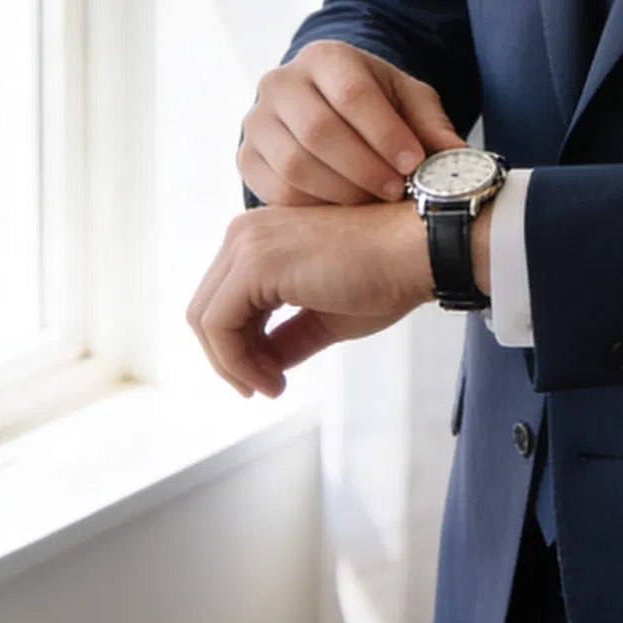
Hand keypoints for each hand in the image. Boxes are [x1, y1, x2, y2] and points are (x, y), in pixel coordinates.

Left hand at [186, 199, 432, 398]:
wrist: (417, 252)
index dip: (236, 349)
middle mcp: (244, 234)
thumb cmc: (384, 277)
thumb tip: (260, 369)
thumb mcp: (323, 317)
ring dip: (233, 365)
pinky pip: (218, 325)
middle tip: (266, 388)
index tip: (269, 379)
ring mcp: (246, 244)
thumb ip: (285, 338)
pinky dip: (236, 361)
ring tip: (272, 385)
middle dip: (230, 360)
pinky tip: (272, 379)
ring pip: (205, 320)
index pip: (223, 302)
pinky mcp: (254, 264)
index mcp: (260, 239)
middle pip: (205, 311)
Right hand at [238, 40, 466, 206]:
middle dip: (364, 168)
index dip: (384, 133)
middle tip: (395, 192)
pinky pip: (276, 192)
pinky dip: (313, 208)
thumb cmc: (373, 105)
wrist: (323, 108)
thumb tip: (458, 158)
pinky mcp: (247, 158)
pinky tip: (343, 213)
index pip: (351, 93)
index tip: (413, 164)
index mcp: (324, 57)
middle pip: (318, 130)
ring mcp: (257, 121)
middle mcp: (281, 82)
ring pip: (294, 165)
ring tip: (373, 203)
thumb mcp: (407, 101)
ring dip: (340, 192)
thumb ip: (431, 125)